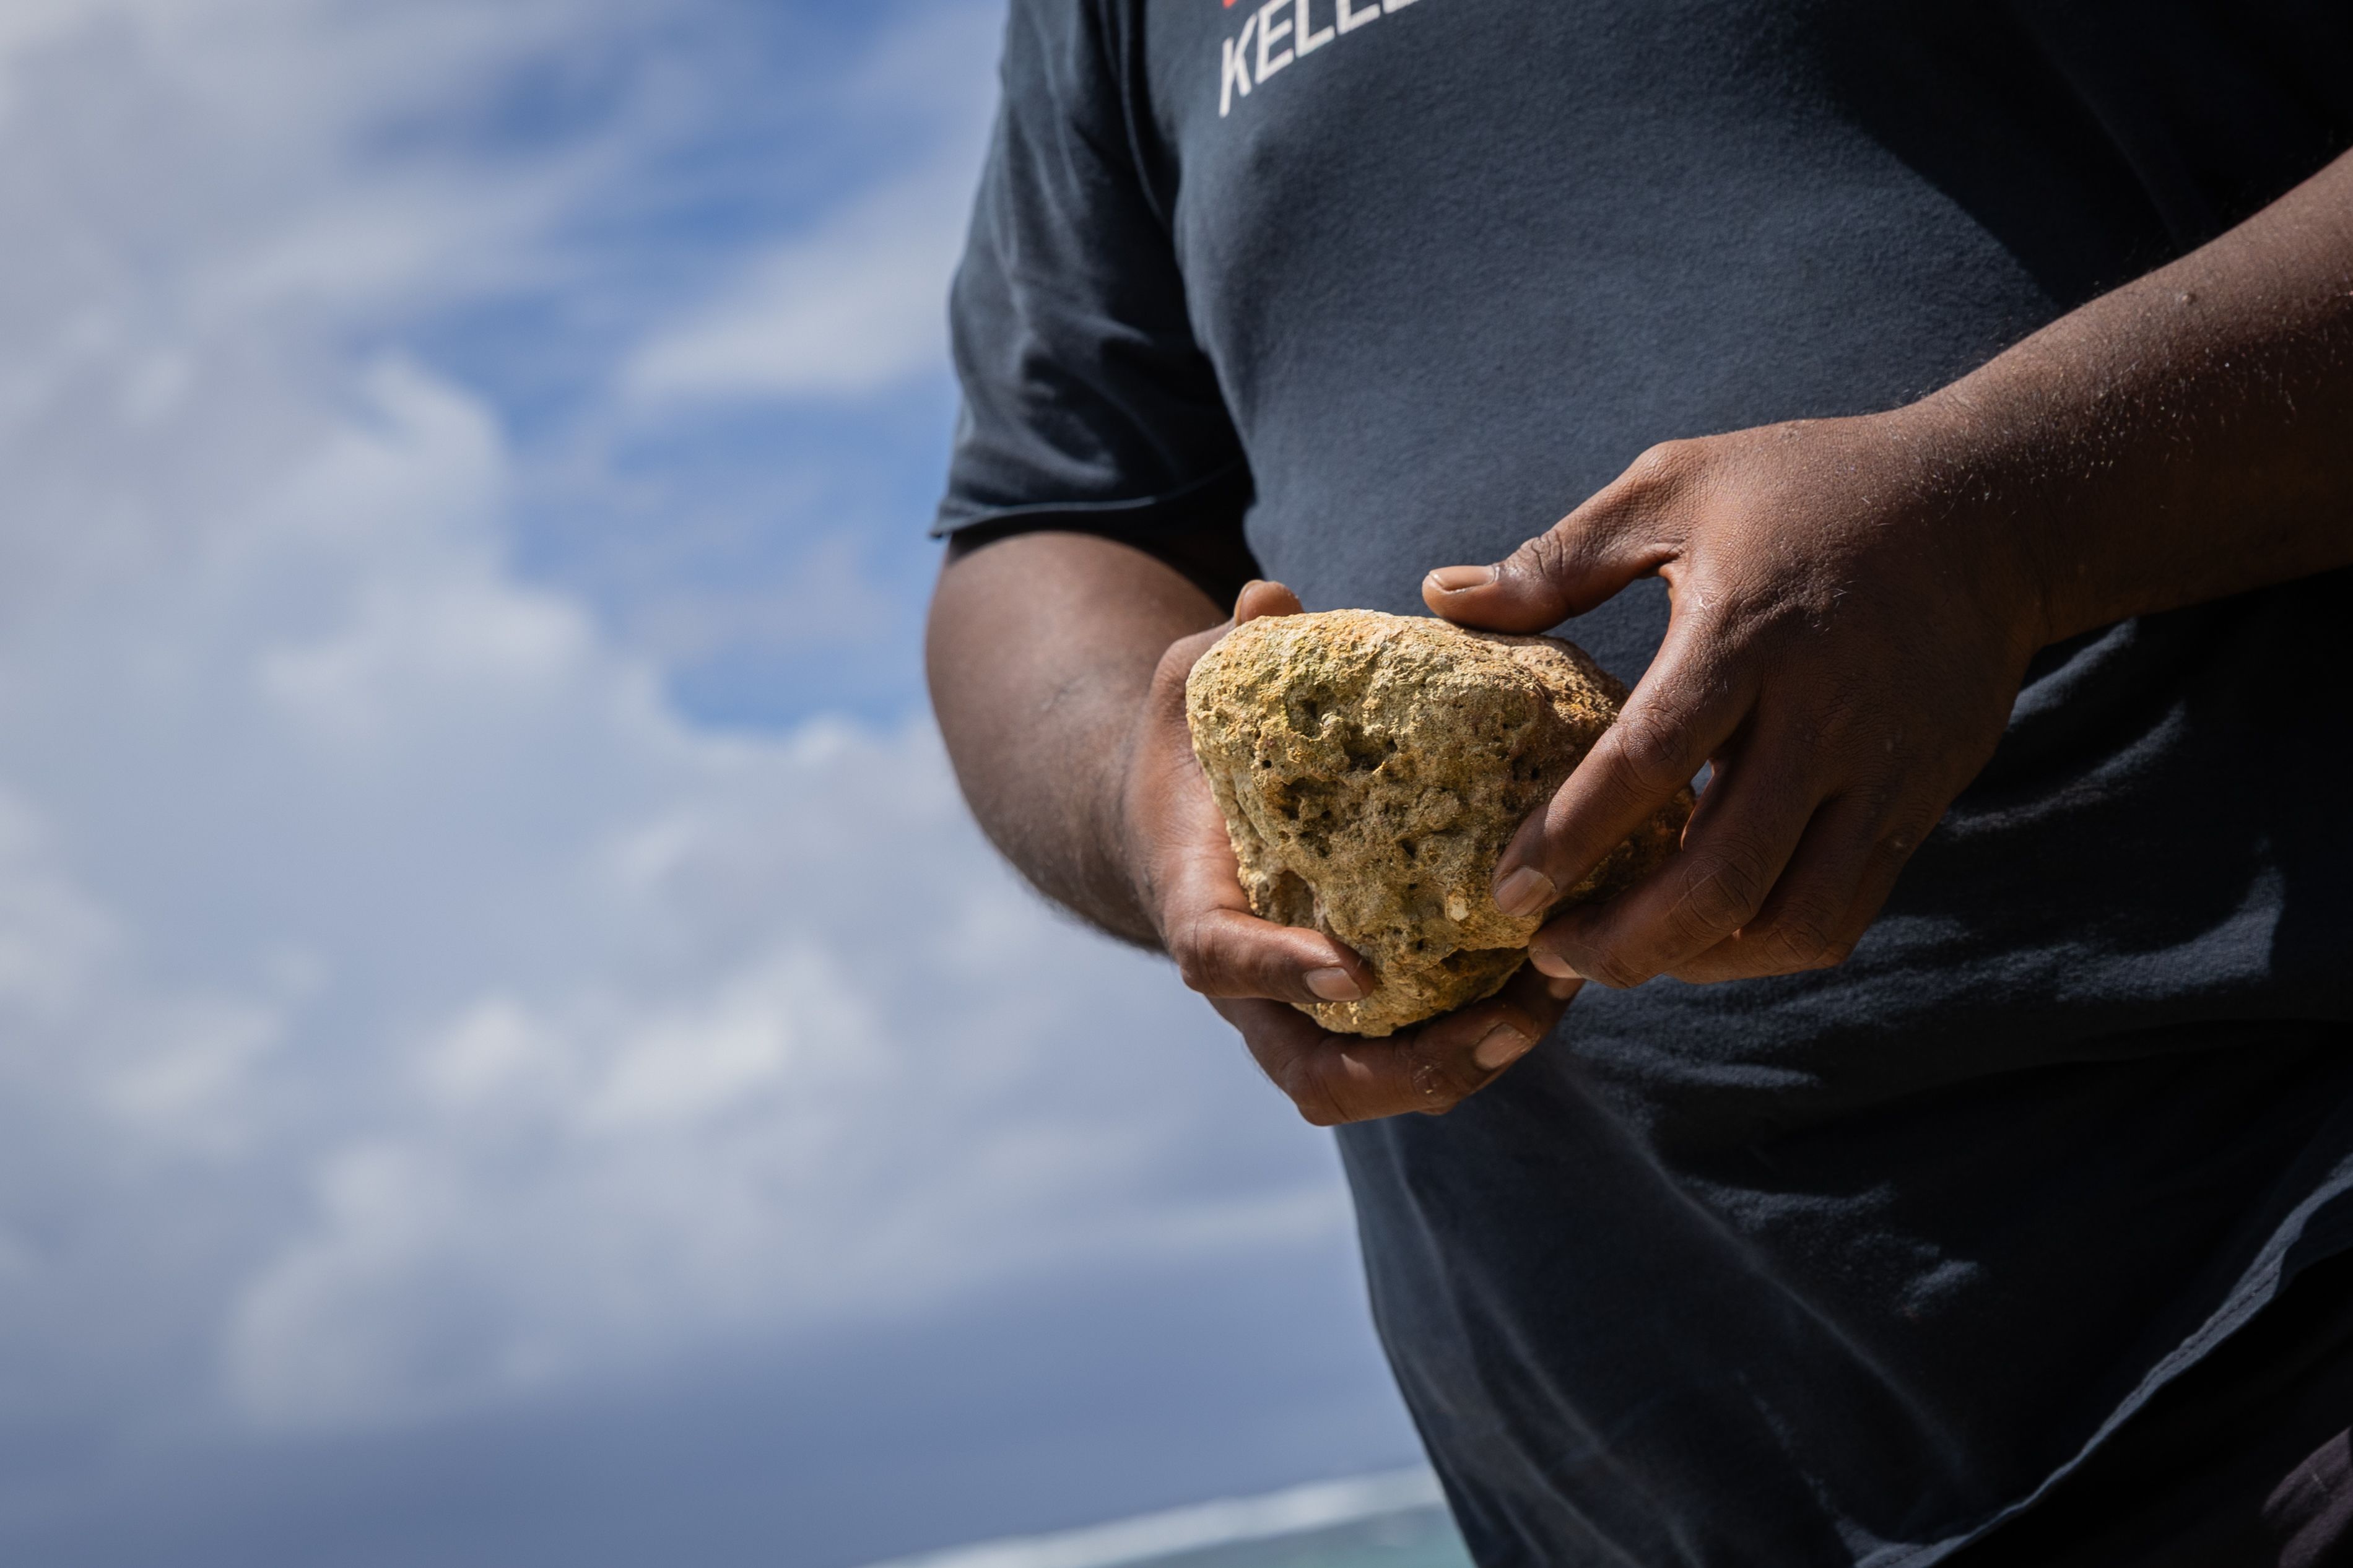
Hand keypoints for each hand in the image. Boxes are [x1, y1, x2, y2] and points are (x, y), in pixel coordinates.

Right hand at [1126, 579, 1570, 1122]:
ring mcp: (1308, 1016)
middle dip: (1416, 1067)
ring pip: (1380, 1088)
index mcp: (1198, 907)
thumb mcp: (1194, 686)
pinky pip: (1421, 1052)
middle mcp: (1253, 990)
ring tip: (1556, 996)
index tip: (1354, 968)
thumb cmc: (1194, 748)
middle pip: (1317, 1079)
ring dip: (1472, 1061)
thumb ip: (1228, 650)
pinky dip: (1488, 1035)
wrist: (1181, 823)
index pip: (1219, 961)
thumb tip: (1271, 600)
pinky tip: (1561, 976)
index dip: (1281, 973)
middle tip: (1510, 1015)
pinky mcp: (1363, 1014)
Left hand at [1423, 411, 2045, 987]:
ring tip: (1619, 960)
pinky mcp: (1919, 802)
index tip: (1504, 895)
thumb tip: (1440, 595)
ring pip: (1792, 919)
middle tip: (1548, 957)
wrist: (1991, 507)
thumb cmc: (1808, 487)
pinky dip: (1765, 947)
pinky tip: (1701, 937)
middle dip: (1626, 942)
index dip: (1570, 841)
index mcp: (1744, 633)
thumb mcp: (1675, 487)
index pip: (1647, 762)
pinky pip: (1843, 911)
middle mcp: (1822, 716)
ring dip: (1697, 963)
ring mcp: (1882, 770)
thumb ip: (1559, 558)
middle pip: (1723, 875)